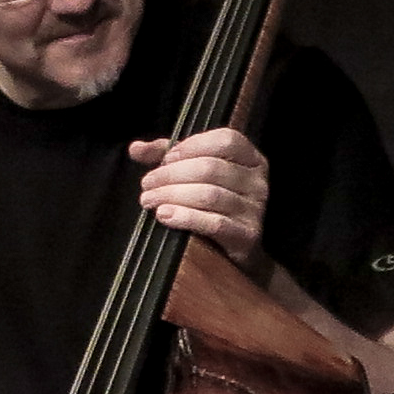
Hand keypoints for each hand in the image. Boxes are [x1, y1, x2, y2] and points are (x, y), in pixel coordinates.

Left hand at [128, 129, 272, 277]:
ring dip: (172, 195)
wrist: (237, 253)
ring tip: (150, 200)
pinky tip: (165, 216)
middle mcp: (257, 181)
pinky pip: (214, 223)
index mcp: (250, 159)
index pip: (226, 140)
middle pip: (211, 168)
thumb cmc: (215, 207)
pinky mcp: (247, 235)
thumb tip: (136, 149)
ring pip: (209, 195)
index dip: (193, 145)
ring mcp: (255, 209)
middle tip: (147, 184)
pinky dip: (185, 217)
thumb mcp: (194, 175)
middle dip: (172, 175)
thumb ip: (167, 157)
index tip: (166, 158)